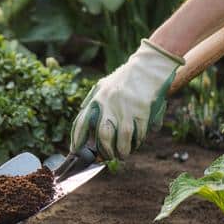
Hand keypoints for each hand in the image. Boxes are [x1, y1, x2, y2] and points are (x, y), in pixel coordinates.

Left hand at [70, 40, 183, 159]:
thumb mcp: (103, 85)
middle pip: (103, 135)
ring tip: (122, 155)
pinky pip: (139, 133)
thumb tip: (83, 113)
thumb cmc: (125, 77)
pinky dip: (137, 141)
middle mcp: (109, 104)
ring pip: (122, 138)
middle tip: (107, 157)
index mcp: (97, 98)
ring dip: (122, 151)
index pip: (81, 123)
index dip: (77, 140)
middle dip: (104, 151)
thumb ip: (92, 99)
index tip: (75, 151)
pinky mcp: (142, 111)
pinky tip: (136, 143)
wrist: (148, 67)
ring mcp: (126, 108)